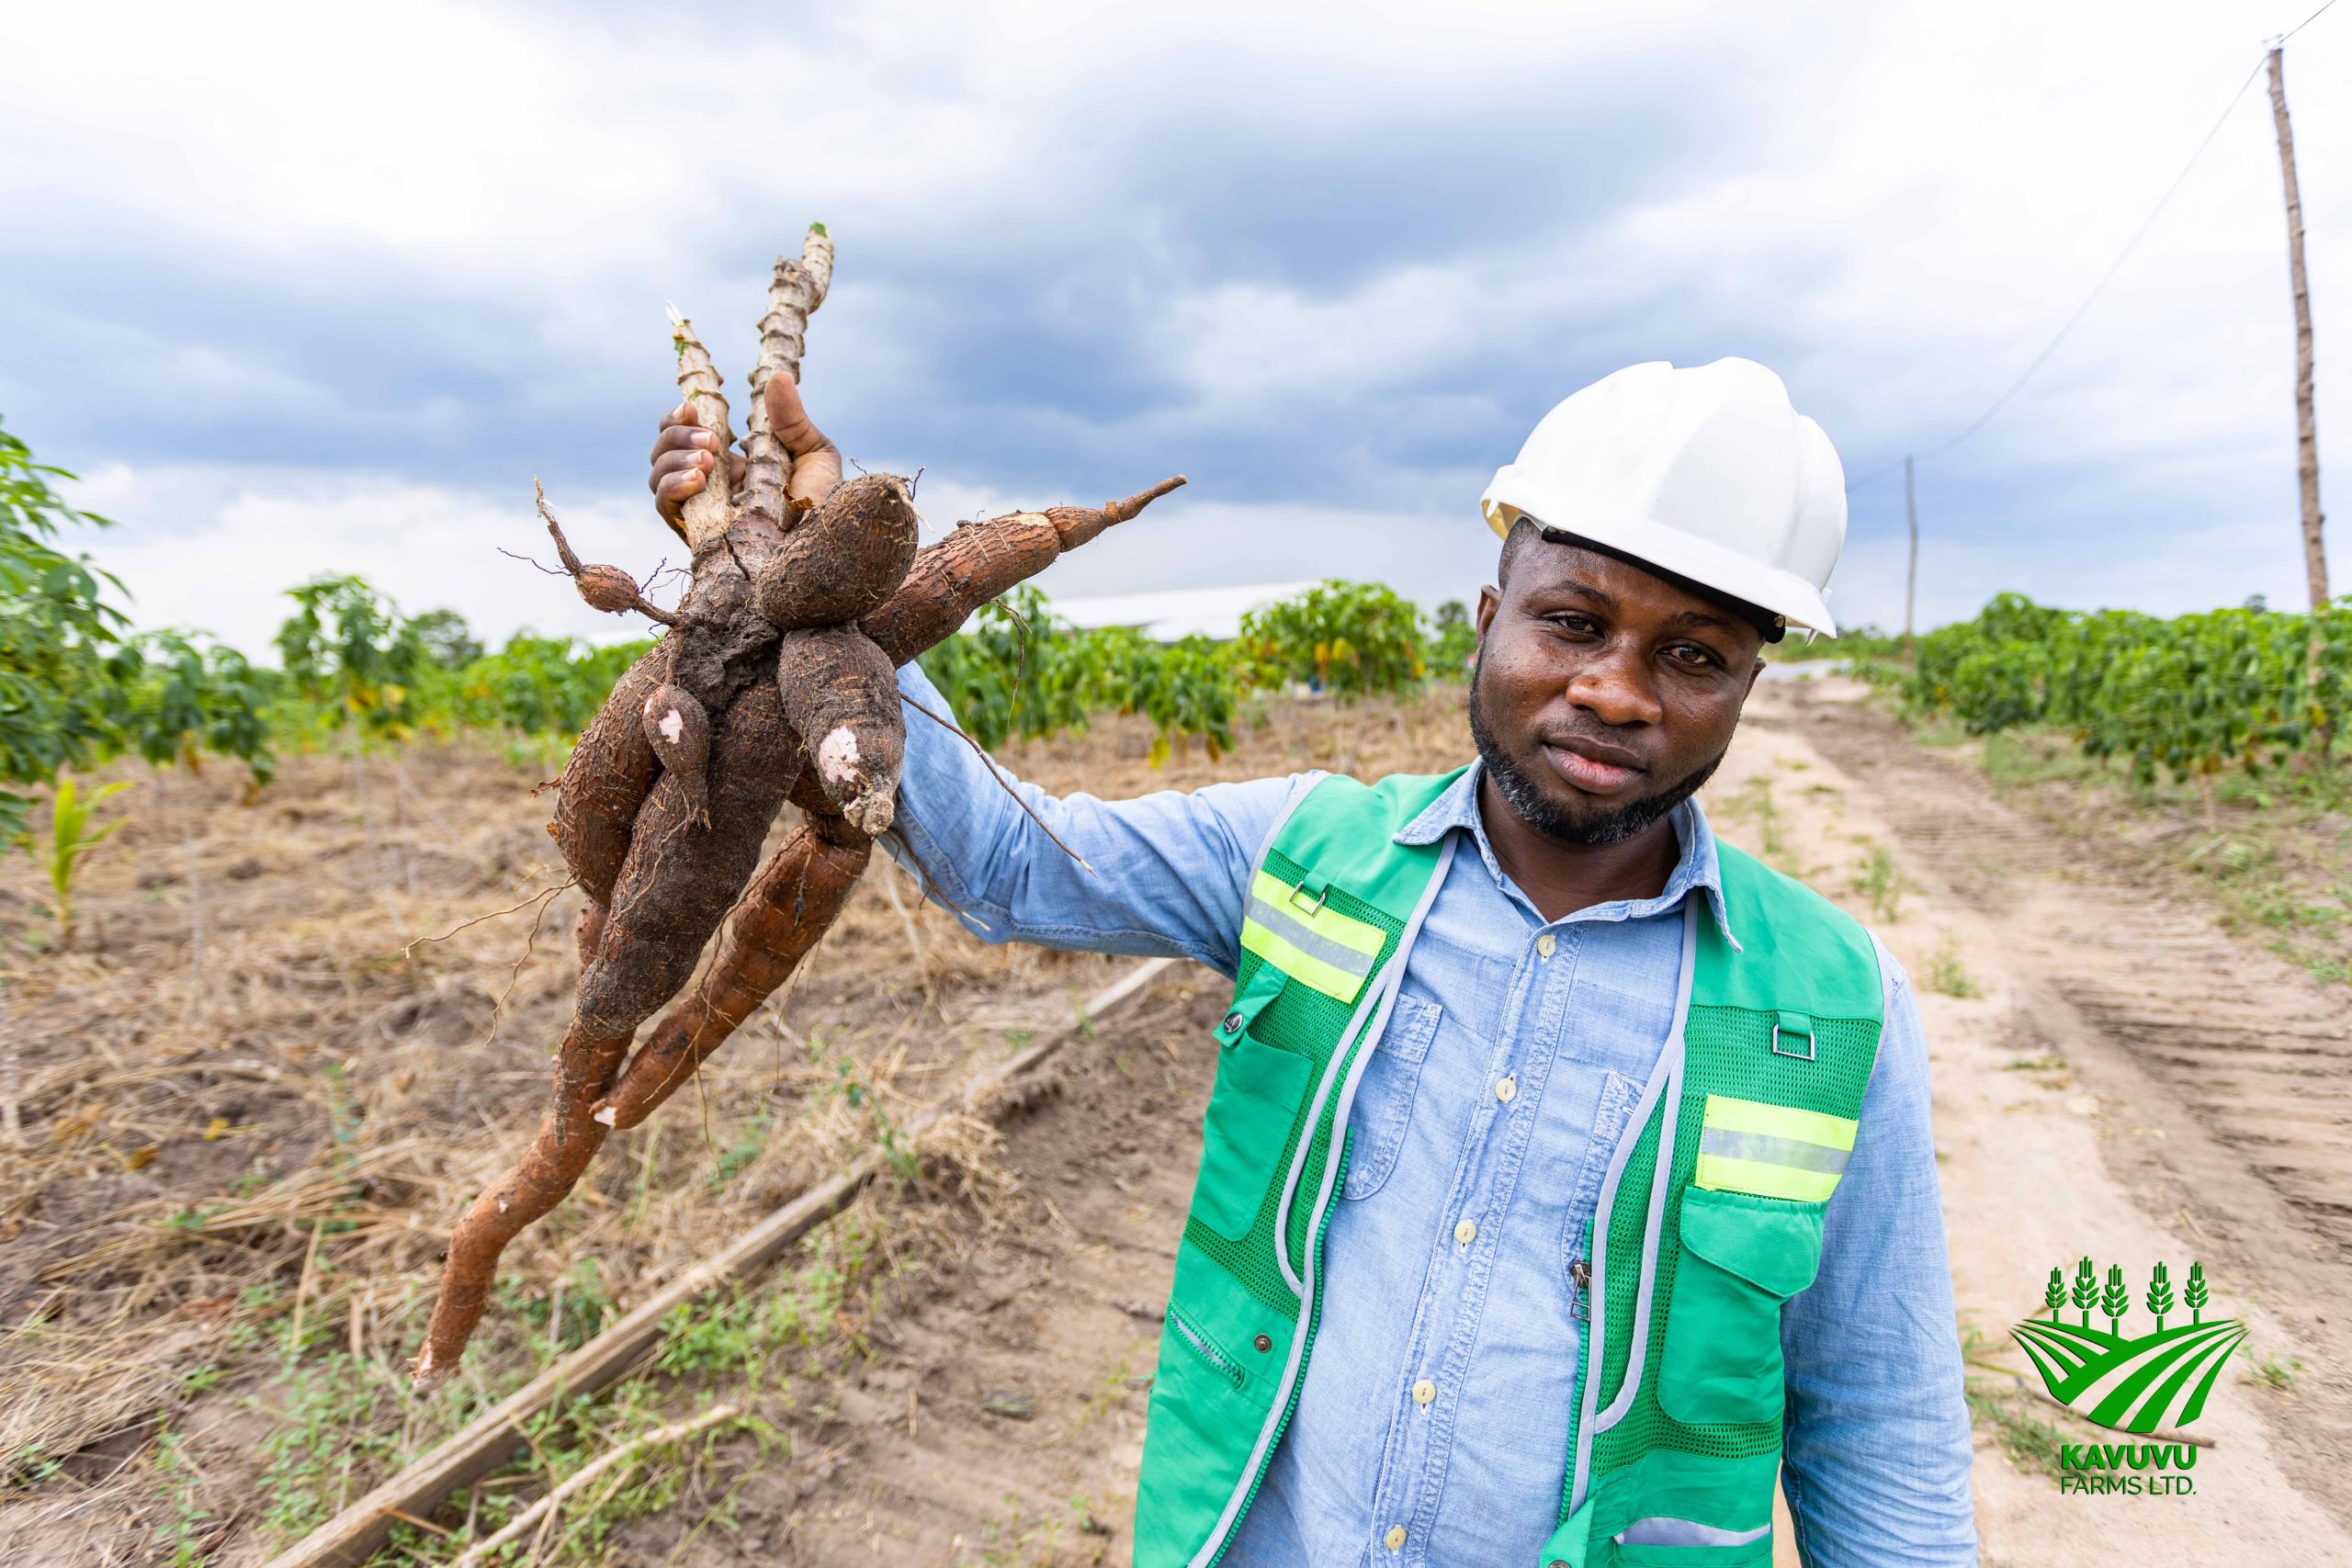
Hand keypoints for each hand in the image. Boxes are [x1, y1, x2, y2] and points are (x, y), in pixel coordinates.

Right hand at [648, 373, 842, 526]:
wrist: (824, 548)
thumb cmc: (823, 507)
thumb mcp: (812, 454)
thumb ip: (791, 418)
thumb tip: (778, 376)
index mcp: (730, 464)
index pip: (685, 433)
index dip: (679, 417)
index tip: (691, 406)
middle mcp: (708, 485)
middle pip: (663, 450)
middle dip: (677, 436)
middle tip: (712, 441)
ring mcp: (699, 510)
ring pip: (656, 475)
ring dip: (674, 459)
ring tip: (708, 459)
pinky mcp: (694, 534)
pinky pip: (663, 506)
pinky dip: (673, 487)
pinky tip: (699, 480)